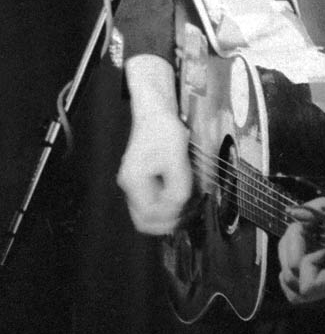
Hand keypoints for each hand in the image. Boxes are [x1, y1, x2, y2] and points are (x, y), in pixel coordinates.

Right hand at [117, 55, 191, 234]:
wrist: (155, 110)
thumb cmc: (163, 130)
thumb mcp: (177, 160)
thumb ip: (178, 188)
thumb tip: (179, 207)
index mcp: (134, 181)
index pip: (148, 216)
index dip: (168, 219)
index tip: (185, 214)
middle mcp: (130, 185)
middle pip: (143, 220)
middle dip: (165, 222)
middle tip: (185, 216)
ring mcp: (134, 182)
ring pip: (147, 212)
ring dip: (165, 214)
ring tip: (184, 207)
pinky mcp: (142, 178)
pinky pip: (151, 201)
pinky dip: (164, 205)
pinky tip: (178, 197)